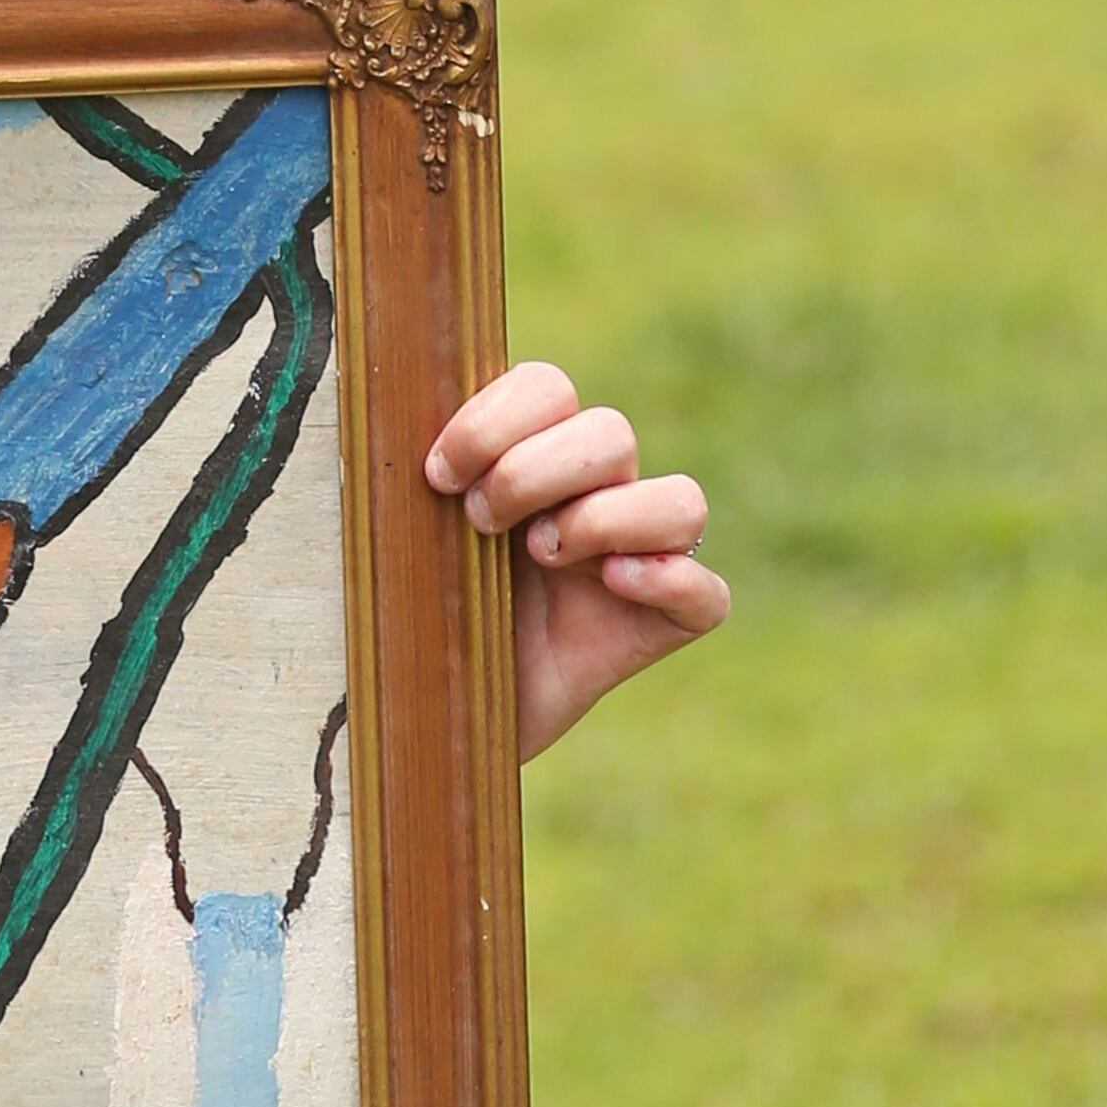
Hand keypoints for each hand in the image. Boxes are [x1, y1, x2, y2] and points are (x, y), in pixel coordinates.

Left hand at [427, 362, 725, 759]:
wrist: (431, 718)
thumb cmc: (416, 617)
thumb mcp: (405, 543)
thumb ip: (416, 483)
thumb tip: (398, 431)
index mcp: (533, 457)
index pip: (548, 388)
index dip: (497, 419)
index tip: (438, 475)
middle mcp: (596, 498)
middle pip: (612, 433)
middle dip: (534, 470)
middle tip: (478, 523)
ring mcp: (638, 561)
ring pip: (680, 500)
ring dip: (603, 518)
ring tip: (541, 555)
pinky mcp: (663, 628)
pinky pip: (707, 595)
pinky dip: (668, 581)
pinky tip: (610, 586)